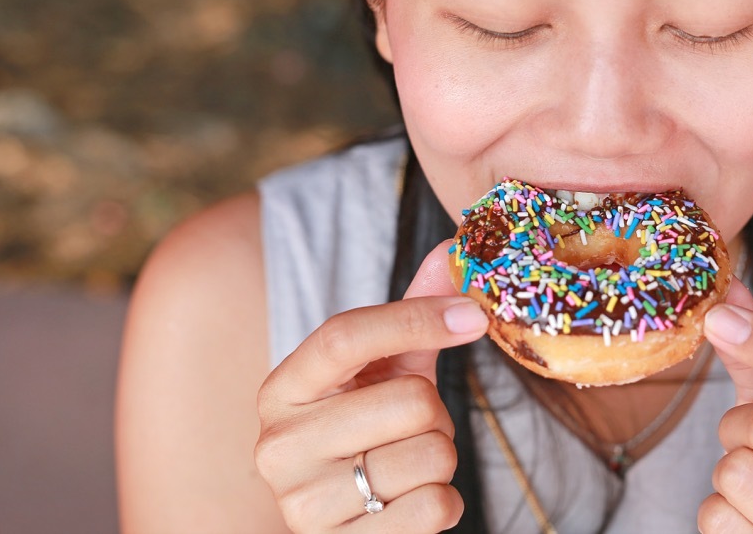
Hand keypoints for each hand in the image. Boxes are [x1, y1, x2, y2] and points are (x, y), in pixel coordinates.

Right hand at [254, 241, 489, 532]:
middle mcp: (278, 446)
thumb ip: (416, 310)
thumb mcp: (384, 369)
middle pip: (409, 401)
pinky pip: (436, 508)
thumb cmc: (366, 431)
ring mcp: (303, 504)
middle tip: (415, 425)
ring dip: (441, 456)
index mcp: (282, 389)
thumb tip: (458, 245)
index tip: (474, 316)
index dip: (416, 319)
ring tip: (408, 462)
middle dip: (436, 412)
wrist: (346, 523)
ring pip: (431, 455)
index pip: (345, 337)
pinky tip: (409, 501)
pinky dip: (443, 502)